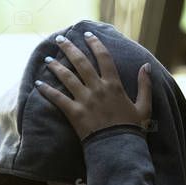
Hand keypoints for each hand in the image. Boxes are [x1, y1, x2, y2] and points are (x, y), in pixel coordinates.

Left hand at [35, 31, 152, 139]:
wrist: (119, 149)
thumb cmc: (132, 129)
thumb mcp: (144, 106)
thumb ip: (145, 85)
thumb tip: (146, 65)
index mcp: (114, 85)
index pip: (103, 57)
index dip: (95, 44)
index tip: (87, 35)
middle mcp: (98, 89)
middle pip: (81, 62)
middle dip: (70, 48)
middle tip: (60, 39)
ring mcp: (85, 100)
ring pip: (67, 78)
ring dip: (56, 67)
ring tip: (47, 59)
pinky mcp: (74, 113)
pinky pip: (58, 99)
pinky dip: (47, 91)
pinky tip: (38, 84)